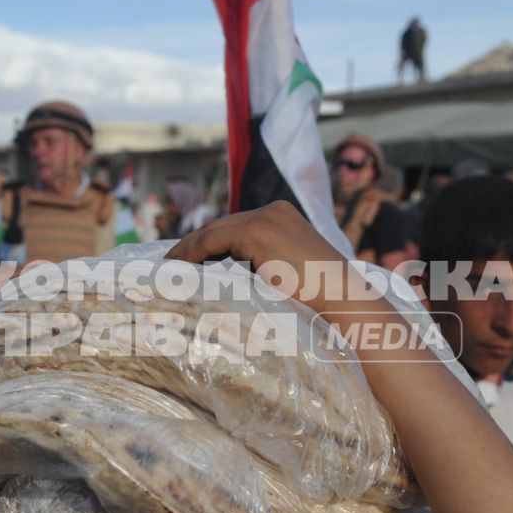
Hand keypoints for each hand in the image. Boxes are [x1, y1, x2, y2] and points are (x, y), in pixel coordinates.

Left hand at [165, 201, 369, 317]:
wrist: (344, 302)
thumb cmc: (321, 302)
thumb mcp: (289, 277)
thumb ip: (265, 269)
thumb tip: (229, 284)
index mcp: (283, 218)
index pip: (236, 228)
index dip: (208, 245)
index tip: (185, 262)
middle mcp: (274, 210)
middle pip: (222, 227)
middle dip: (194, 246)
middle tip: (169, 266)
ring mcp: (265, 218)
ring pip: (213, 231)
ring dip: (188, 251)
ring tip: (168, 270)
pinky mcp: (257, 231)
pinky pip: (212, 240)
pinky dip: (192, 254)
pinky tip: (177, 269)